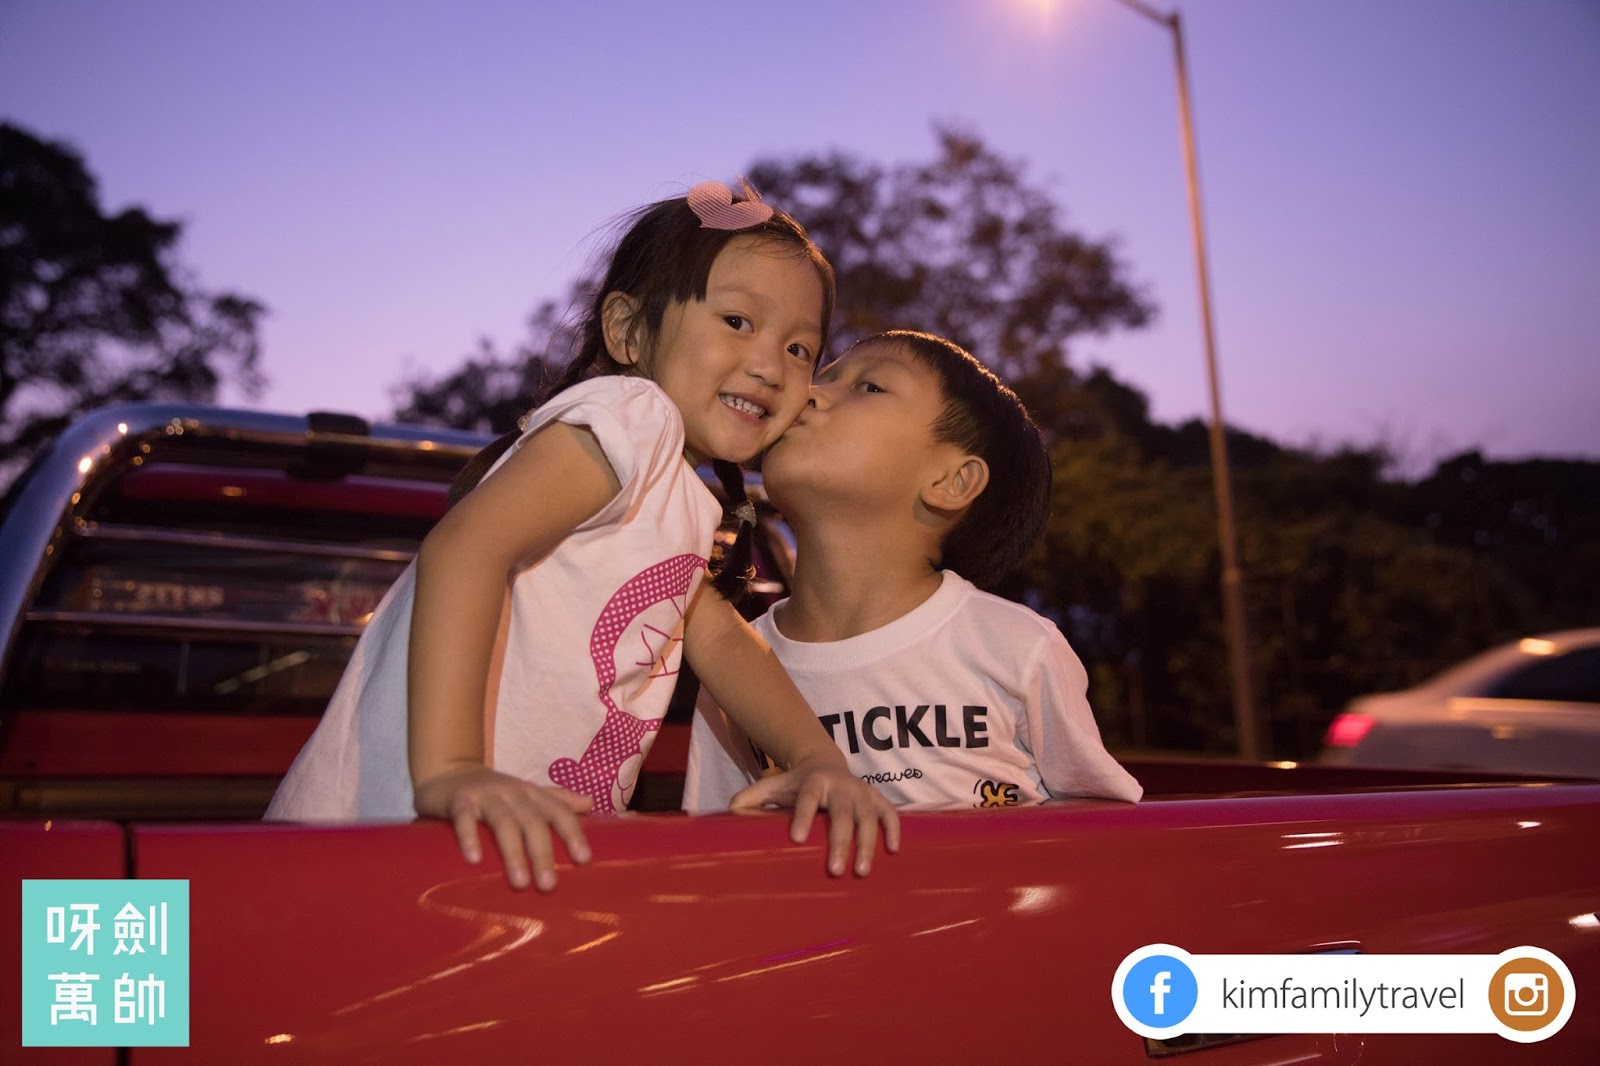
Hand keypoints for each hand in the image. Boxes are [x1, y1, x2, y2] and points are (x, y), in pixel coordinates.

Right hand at [413, 764, 593, 890]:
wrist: (448, 770)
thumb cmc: (494, 792)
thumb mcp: (526, 794)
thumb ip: (557, 800)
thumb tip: (591, 803)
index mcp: (532, 794)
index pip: (558, 811)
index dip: (572, 833)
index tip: (583, 860)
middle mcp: (512, 792)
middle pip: (533, 821)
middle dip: (543, 853)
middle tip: (548, 886)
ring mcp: (485, 795)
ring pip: (503, 822)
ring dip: (513, 852)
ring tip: (520, 883)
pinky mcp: (458, 800)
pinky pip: (464, 818)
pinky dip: (469, 837)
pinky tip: (474, 860)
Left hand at [729, 755, 900, 876]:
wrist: (824, 761)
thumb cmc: (796, 783)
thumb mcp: (774, 785)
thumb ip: (753, 796)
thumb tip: (730, 810)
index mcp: (812, 782)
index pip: (806, 799)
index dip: (802, 816)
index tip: (797, 839)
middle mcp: (839, 785)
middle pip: (841, 814)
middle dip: (840, 842)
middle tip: (834, 871)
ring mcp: (861, 792)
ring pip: (868, 817)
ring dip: (867, 844)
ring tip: (862, 871)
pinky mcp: (877, 798)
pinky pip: (890, 813)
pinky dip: (893, 830)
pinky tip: (892, 851)